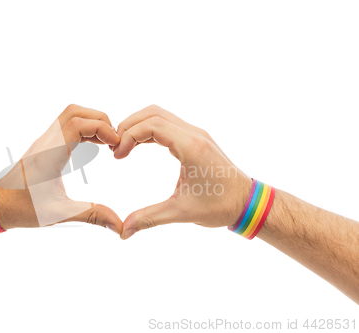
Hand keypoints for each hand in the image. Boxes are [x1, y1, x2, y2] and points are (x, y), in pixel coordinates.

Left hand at [0, 104, 122, 233]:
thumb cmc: (24, 209)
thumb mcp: (60, 214)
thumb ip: (92, 216)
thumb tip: (120, 227)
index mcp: (49, 155)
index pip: (78, 124)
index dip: (102, 129)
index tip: (115, 146)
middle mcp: (46, 143)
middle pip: (75, 112)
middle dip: (100, 121)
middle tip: (114, 142)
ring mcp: (44, 141)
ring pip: (70, 115)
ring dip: (92, 122)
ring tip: (107, 143)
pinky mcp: (45, 145)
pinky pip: (66, 125)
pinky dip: (84, 128)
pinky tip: (94, 145)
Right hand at [114, 105, 251, 238]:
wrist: (247, 202)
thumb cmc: (220, 206)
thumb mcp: (181, 213)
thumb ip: (149, 218)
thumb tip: (123, 232)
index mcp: (192, 147)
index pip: (152, 125)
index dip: (129, 136)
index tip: (118, 156)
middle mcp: (194, 134)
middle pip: (153, 113)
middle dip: (129, 126)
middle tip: (115, 148)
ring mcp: (196, 134)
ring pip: (160, 115)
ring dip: (138, 126)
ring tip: (123, 147)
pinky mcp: (196, 139)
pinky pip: (167, 124)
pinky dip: (149, 131)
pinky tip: (138, 146)